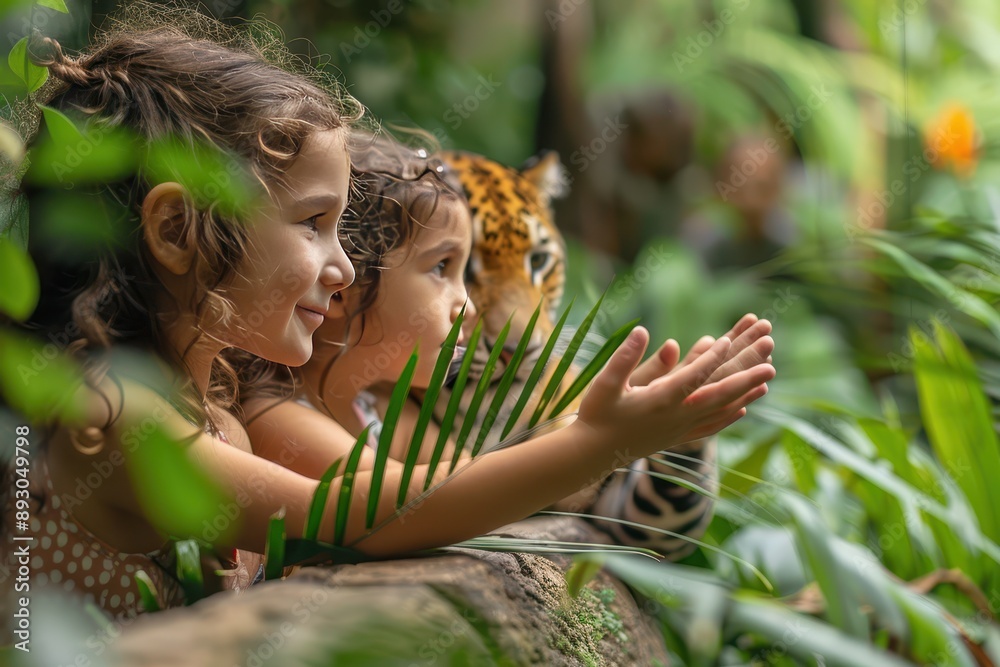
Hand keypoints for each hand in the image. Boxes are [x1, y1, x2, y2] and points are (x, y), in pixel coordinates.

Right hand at [577, 326, 773, 456]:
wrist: (592, 454)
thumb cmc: (597, 415)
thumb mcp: (605, 383)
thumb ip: (625, 357)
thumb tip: (641, 330)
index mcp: (660, 400)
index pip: (693, 376)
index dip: (711, 357)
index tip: (729, 340)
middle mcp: (676, 417)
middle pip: (719, 396)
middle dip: (745, 379)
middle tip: (771, 364)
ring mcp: (679, 430)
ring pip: (720, 412)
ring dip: (745, 396)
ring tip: (767, 382)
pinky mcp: (677, 438)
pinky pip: (711, 427)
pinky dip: (729, 416)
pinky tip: (742, 410)